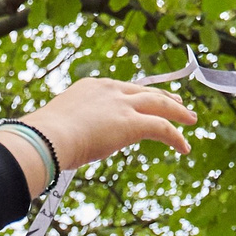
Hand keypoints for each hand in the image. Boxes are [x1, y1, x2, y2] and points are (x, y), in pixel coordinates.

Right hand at [15, 79, 194, 178]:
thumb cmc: (45, 139)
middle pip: (145, 91)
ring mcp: (122, 105)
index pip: (121, 90)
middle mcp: (110, 90)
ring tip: (190, 121)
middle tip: (178, 104)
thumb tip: (62, 146)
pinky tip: (184, 147)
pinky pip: (162, 127)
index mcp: (91, 88)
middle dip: (164, 98)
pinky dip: (176, 137)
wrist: (47, 138)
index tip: (145, 103)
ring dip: (178, 113)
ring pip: (159, 104)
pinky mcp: (132, 123)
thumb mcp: (59, 128)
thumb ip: (70, 131)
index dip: (137, 98)